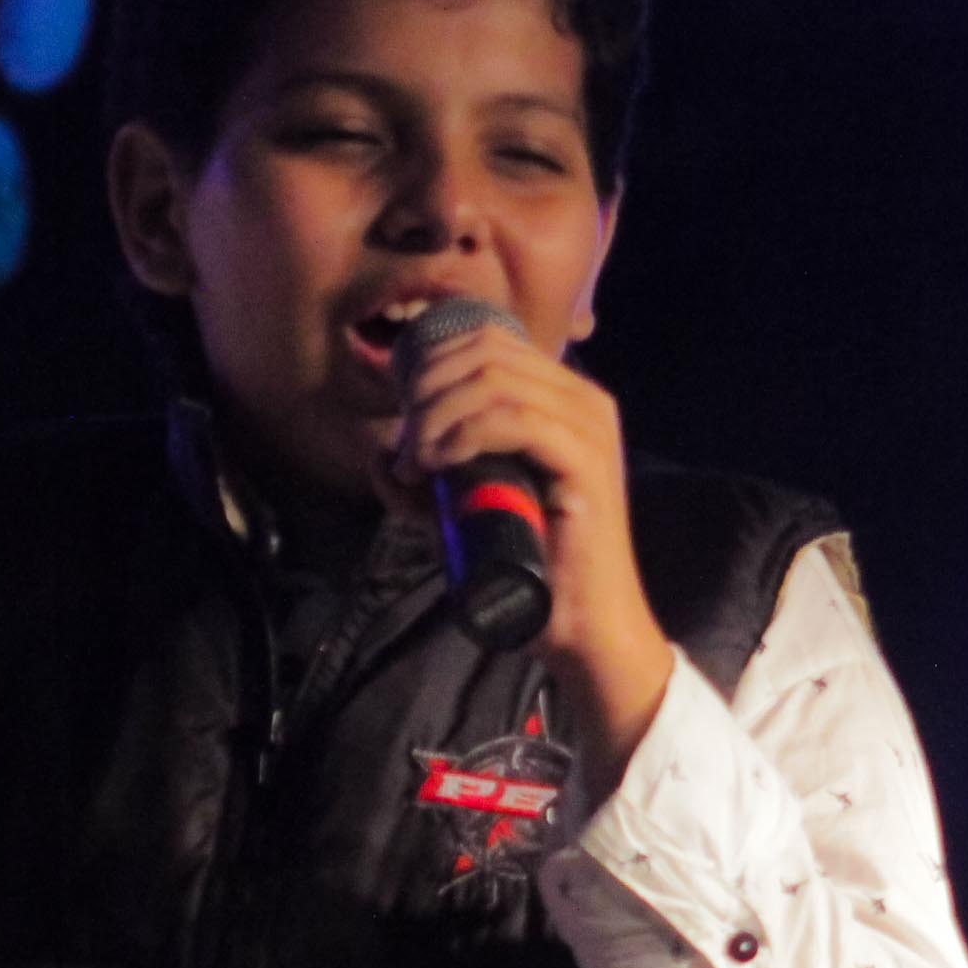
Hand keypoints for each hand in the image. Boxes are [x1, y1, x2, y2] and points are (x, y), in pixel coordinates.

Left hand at [386, 319, 669, 788]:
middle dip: (428, 389)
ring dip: (438, 414)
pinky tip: (437, 463)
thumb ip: (424, 481)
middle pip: (486, 352)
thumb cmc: (529, 567)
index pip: (489, 340)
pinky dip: (463, 434)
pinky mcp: (586, 461)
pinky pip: (514, 419)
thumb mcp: (463, 511)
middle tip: (408, 447)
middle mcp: (584, 400)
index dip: (432, 364)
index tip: (404, 418)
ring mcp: (589, 427)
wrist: (582, 626)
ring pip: (494, 379)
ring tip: (417, 461)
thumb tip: (379, 451)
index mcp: (564, 397)